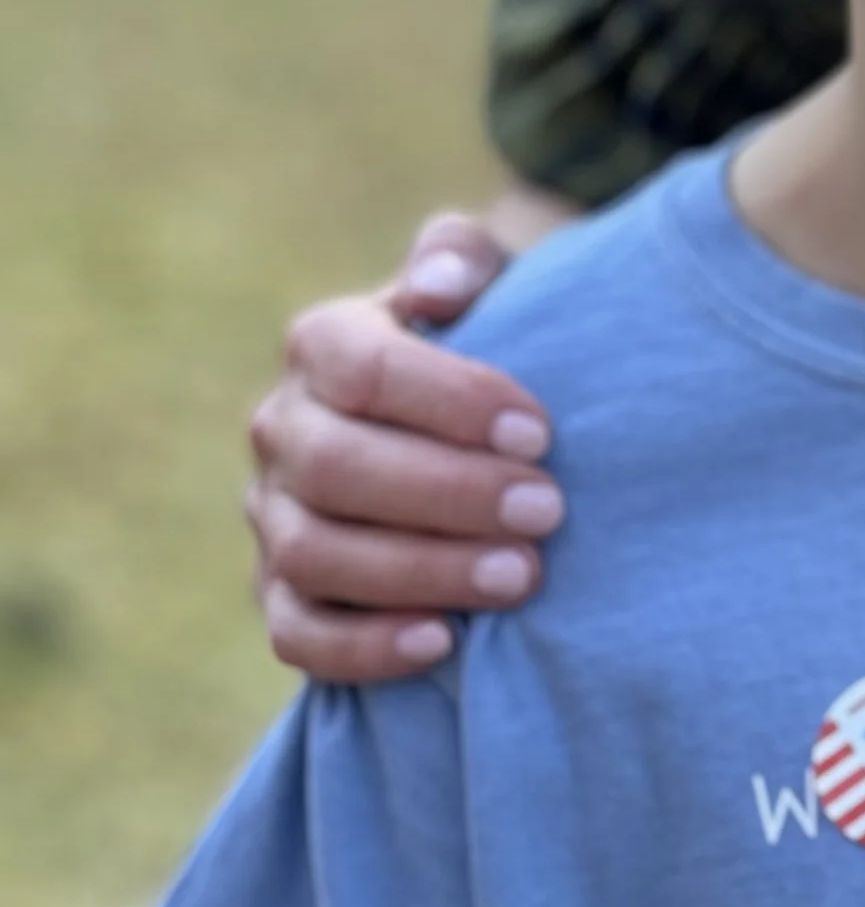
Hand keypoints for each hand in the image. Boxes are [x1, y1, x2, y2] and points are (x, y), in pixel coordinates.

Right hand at [246, 213, 560, 684]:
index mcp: (321, 343)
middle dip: (448, 494)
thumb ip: (461, 259)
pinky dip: (364, 647)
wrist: (478, 422)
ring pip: (316, 555)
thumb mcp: (488, 283)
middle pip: (337, 469)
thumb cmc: (494, 340)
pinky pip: (298, 635)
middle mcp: (281, 428)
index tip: (542, 431)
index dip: (450, 401)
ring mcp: (273, 516)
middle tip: (549, 510)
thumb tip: (440, 286)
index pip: (362, 369)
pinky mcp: (283, 593)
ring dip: (421, 571)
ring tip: (522, 575)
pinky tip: (445, 644)